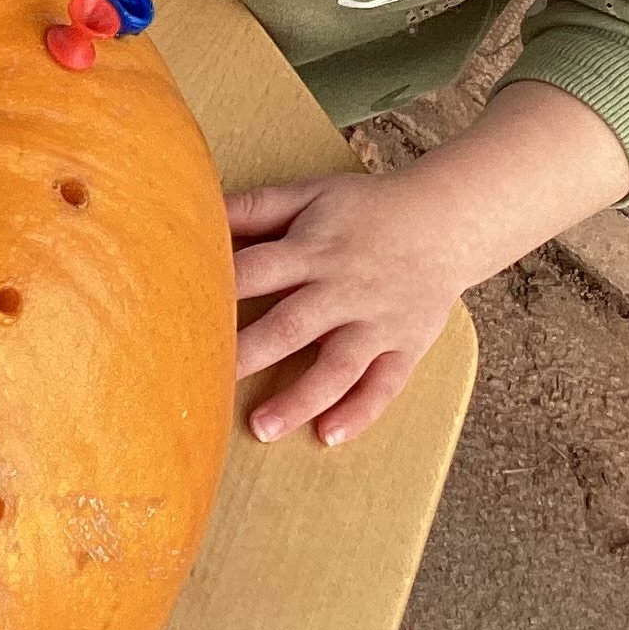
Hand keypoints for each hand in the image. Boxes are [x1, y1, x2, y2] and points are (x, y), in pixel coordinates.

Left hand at [224, 83, 628, 449]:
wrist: (448, 220)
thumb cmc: (367, 208)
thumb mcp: (312, 193)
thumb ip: (258, 206)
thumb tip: (203, 211)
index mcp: (312, 250)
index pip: (257, 270)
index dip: (219, 290)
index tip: (180, 314)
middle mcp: (343, 290)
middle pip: (289, 325)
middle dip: (248, 353)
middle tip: (205, 382)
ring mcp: (376, 322)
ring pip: (336, 366)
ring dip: (299, 398)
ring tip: (259, 428)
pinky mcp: (405, 346)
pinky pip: (384, 385)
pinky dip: (359, 412)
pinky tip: (329, 436)